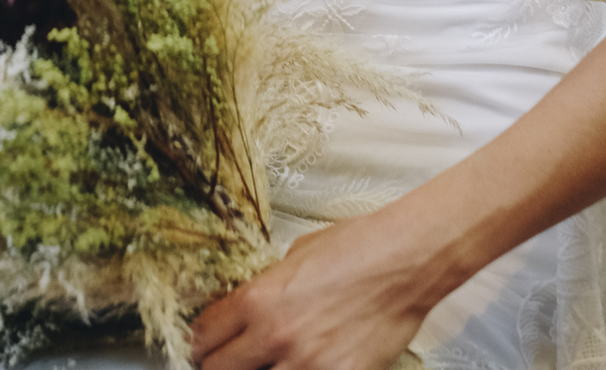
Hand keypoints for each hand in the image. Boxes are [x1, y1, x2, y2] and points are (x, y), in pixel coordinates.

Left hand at [191, 216, 429, 369]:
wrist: (404, 261)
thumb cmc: (356, 247)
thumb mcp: (296, 256)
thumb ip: (268, 287)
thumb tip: (252, 310)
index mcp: (260, 300)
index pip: (205, 336)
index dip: (201, 342)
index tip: (205, 345)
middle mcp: (277, 337)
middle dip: (221, 365)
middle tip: (230, 360)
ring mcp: (309, 365)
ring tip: (270, 362)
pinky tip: (304, 365)